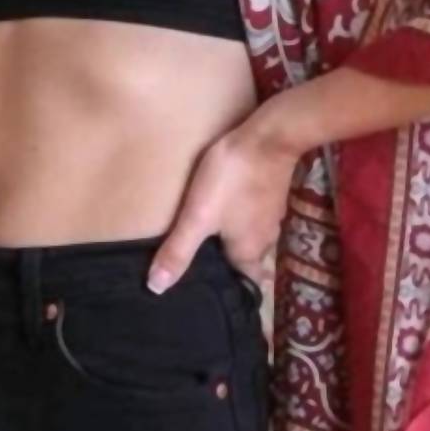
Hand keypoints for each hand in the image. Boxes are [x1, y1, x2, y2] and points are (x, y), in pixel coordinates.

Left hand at [147, 118, 297, 292]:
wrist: (270, 135)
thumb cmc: (231, 179)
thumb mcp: (198, 217)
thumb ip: (178, 252)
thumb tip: (156, 289)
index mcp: (248, 252)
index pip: (246, 284)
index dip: (232, 291)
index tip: (216, 295)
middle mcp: (266, 239)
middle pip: (247, 261)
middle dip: (229, 265)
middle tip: (205, 266)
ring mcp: (272, 214)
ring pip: (251, 237)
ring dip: (235, 241)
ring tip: (211, 239)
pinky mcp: (272, 192)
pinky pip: (255, 216)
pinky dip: (242, 218)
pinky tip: (227, 209)